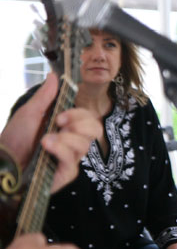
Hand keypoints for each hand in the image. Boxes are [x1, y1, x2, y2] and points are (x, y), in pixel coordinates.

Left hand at [0, 73, 101, 192]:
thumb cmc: (14, 139)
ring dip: (65, 139)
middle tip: (59, 125)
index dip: (80, 114)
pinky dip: (61, 151)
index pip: (88, 118)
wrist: (2, 162)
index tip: (61, 115)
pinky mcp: (66, 173)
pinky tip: (46, 148)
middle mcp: (72, 142)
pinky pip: (73, 161)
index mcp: (66, 127)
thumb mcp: (28, 114)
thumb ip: (45, 96)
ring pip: (84, 145)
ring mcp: (70, 158)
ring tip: (45, 141)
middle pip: (95, 130)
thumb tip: (54, 75)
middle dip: (81, 124)